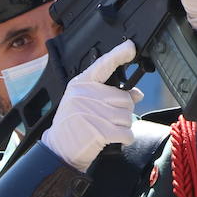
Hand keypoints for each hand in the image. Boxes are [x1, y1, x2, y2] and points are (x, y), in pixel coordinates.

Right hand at [43, 39, 142, 171]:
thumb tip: (137, 93)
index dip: (118, 55)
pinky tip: (114, 139)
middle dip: (123, 110)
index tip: (130, 47)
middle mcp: (86, 95)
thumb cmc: (73, 125)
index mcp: (81, 85)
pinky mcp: (100, 131)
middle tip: (109, 119)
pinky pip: (127, 132)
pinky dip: (126, 138)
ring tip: (107, 129)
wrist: (59, 150)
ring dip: (123, 126)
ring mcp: (93, 113)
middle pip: (124, 97)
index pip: (103, 65)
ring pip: (127, 115)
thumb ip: (109, 95)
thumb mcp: (86, 104)